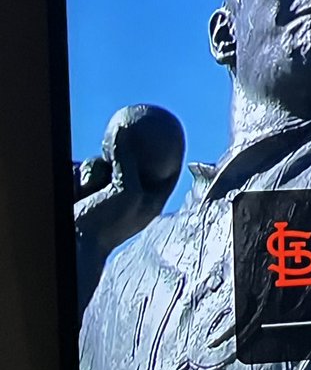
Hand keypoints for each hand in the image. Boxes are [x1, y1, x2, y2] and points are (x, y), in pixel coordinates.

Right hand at [74, 104, 184, 260]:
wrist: (74, 242)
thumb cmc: (106, 223)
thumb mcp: (127, 190)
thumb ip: (129, 161)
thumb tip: (126, 131)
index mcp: (148, 202)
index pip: (168, 174)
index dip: (174, 155)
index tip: (178, 135)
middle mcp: (129, 196)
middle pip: (136, 163)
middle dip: (132, 150)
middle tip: (135, 127)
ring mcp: (106, 192)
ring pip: (106, 162)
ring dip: (98, 169)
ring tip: (93, 189)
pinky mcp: (85, 187)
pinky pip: (87, 168)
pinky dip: (83, 174)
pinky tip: (80, 188)